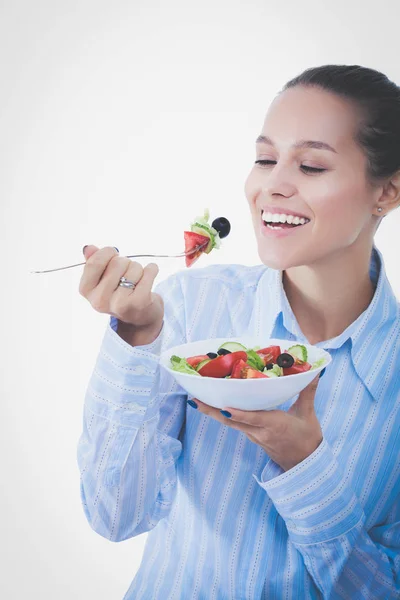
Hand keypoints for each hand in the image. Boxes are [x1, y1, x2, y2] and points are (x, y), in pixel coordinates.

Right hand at [79, 245, 163, 331]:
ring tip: (136, 281)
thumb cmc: (120, 293)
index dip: (107, 253)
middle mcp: (100, 300)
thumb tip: (89, 248)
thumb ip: (94, 262)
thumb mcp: (102, 279)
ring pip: (134, 267)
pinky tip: (149, 277)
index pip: (94, 262)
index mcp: (86, 291)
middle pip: (117, 262)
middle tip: (127, 274)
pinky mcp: (139, 303)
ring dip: (139, 269)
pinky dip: (152, 270)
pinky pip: (149, 272)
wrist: (140, 318)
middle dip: (126, 262)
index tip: (114, 255)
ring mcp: (119, 303)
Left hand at [191, 374, 322, 471]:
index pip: (253, 419)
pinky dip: (225, 415)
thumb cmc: (307, 439)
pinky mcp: (252, 437)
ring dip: (214, 413)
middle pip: (232, 421)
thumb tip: (315, 371)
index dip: (239, 414)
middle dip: (212, 411)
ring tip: (198, 400)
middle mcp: (260, 432)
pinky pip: (236, 425)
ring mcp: (254, 436)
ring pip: (231, 424)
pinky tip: (216, 406)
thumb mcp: (308, 414)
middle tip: (195, 400)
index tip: (224, 406)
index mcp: (274, 425)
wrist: (305, 464)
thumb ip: (307, 391)